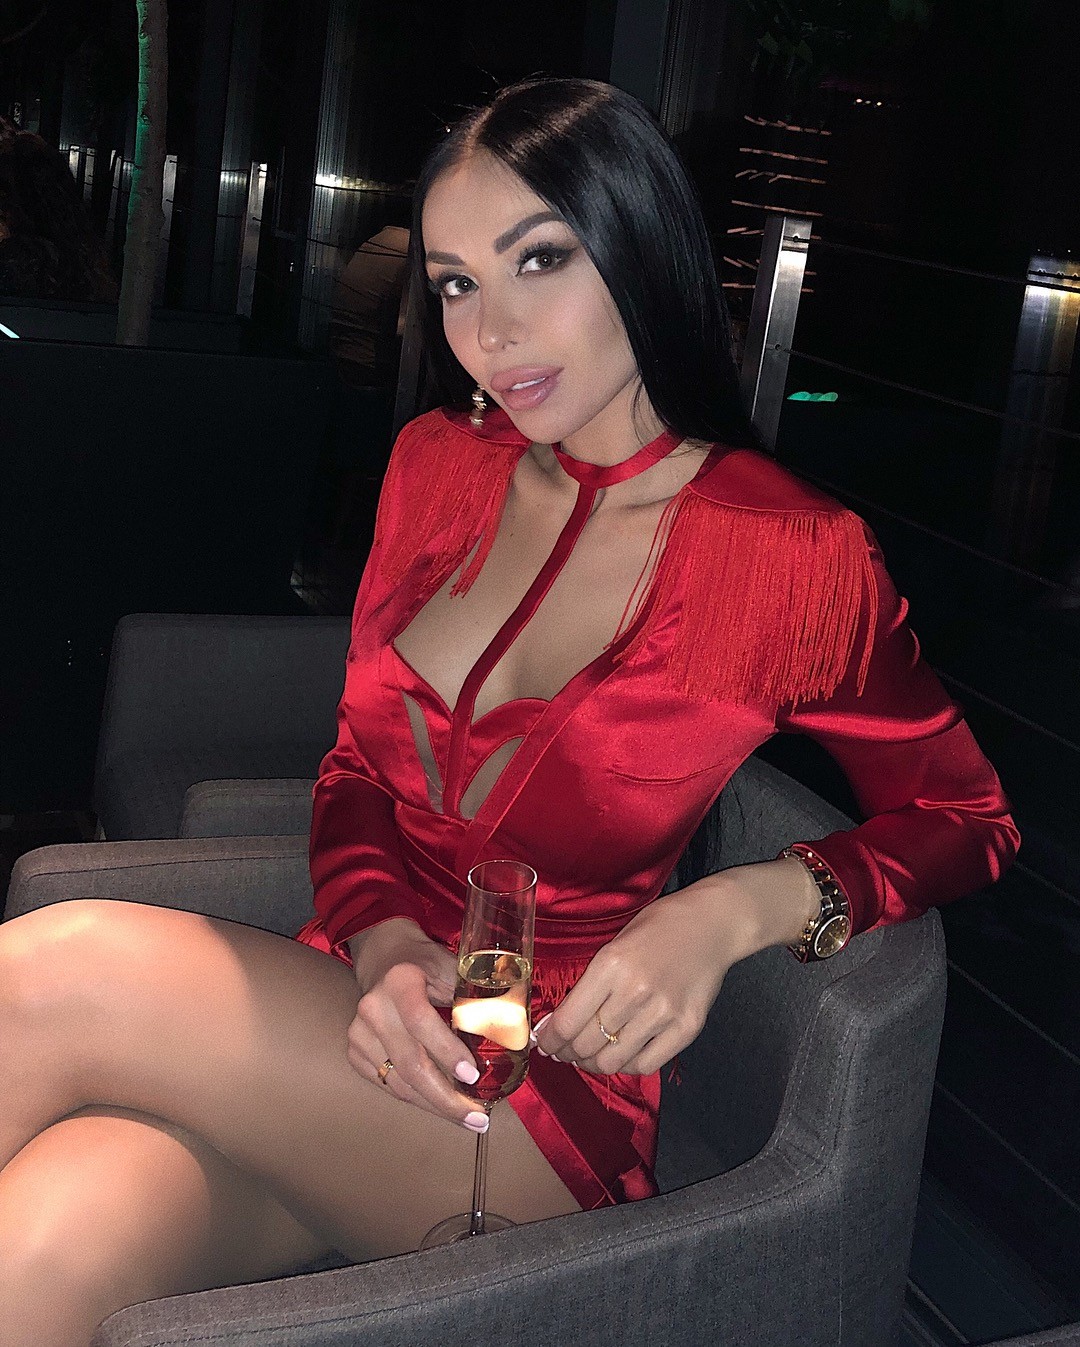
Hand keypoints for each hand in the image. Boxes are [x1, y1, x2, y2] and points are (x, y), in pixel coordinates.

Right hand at [345, 920, 488, 1131]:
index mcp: (399, 981)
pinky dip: (418, 1099)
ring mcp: (359, 1033)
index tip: (473, 1076)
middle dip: (447, 1098)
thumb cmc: (426, 964)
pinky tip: (442, 1104)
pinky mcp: (355, 1052)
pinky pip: (389, 1085)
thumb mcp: (452, 967)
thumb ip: (476, 996)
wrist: (384, 957)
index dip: (447, 1050)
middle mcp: (373, 1007)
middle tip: (479, 1118)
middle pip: (410, 1064)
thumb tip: (517, 1032)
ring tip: (469, 1118)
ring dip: (436, 1106)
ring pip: (399, 1084)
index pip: (420, 1021)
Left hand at [534, 859, 817, 1075]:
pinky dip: (627, 1065)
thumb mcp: (614, 943)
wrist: (713, 924)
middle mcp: (635, 992)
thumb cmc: (658, 927)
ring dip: (594, 1063)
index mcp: (610, 965)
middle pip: (586, 1045)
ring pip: (613, 1061)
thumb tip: (559, 1022)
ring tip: (590, 1056)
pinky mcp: (687, 1028)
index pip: (567, 1021)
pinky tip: (622, 1054)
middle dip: (567, 1053)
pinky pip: (646, 1064)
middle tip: (563, 1051)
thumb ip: (590, 982)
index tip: (543, 1042)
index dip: (549, 1039)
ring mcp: (663, 1013)